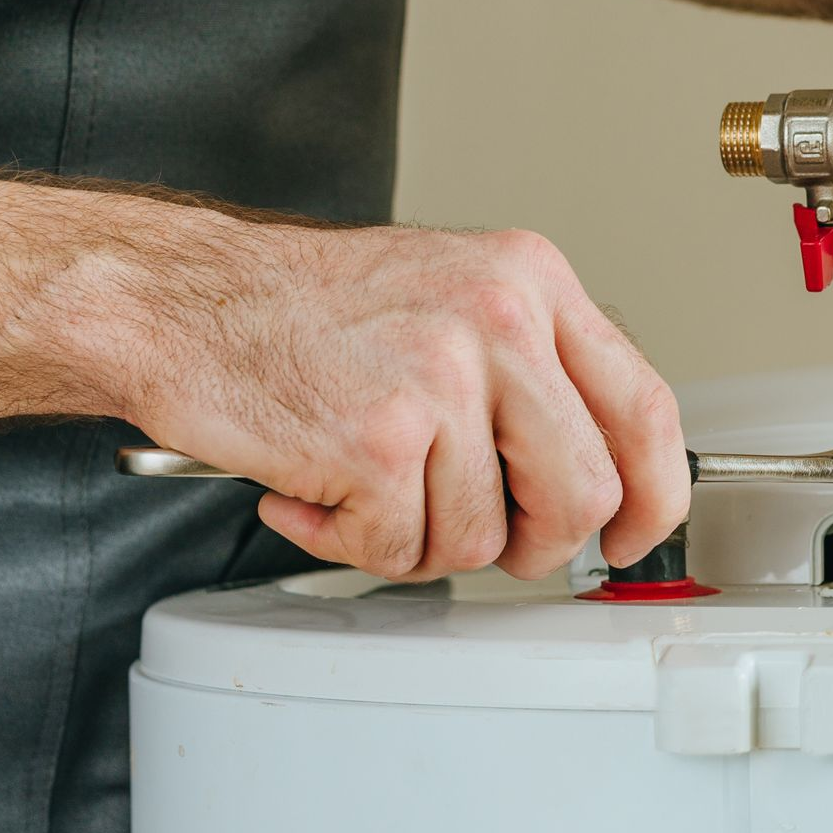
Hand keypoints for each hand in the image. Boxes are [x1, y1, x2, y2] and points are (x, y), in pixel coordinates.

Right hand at [109, 218, 688, 581]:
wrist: (178, 300)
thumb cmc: (306, 312)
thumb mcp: (453, 300)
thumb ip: (533, 377)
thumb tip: (601, 480)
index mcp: (532, 282)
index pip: (647, 410)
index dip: (654, 498)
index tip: (629, 537)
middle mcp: (499, 320)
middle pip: (584, 495)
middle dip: (534, 544)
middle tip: (479, 532)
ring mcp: (440, 378)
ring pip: (486, 538)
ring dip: (421, 541)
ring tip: (365, 487)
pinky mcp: (378, 440)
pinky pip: (401, 550)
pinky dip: (351, 543)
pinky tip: (316, 492)